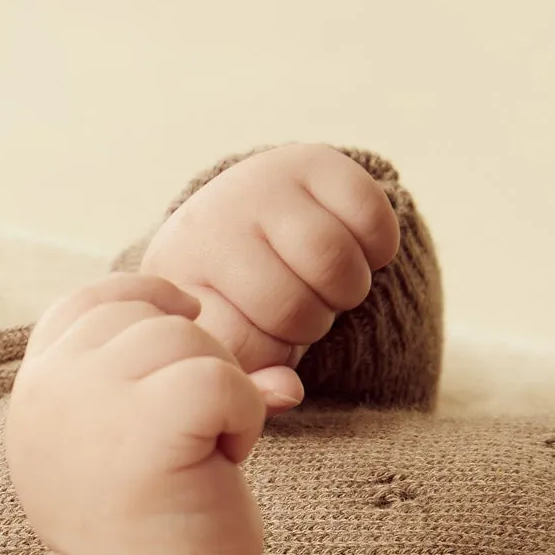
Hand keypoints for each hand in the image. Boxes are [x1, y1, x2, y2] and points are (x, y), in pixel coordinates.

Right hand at [7, 273, 266, 554]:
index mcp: (33, 394)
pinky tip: (224, 461)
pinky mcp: (145, 425)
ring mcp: (88, 404)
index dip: (143, 299)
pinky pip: (221, 378)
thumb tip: (250, 346)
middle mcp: (47, 392)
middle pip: (144, 316)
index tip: (189, 320)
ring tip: (201, 453)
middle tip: (193, 433)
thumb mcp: (128, 439)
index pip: (84, 303)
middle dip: (194, 359)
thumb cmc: (151, 529)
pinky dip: (243, 416)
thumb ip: (152, 378)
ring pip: (188, 339)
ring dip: (222, 391)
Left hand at [138, 144, 399, 413]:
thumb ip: (253, 384)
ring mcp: (257, 187)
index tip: (264, 335)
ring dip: (347, 290)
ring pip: (335, 265)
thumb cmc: (237, 298)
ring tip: (326, 285)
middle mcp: (208, 226)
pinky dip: (377, 249)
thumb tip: (289, 394)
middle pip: (293, 308)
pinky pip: (371, 221)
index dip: (273, 354)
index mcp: (177, 282)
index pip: (246, 347)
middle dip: (310, 324)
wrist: (244, 212)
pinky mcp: (312, 160)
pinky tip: (354, 250)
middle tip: (300, 309)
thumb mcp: (231, 343)